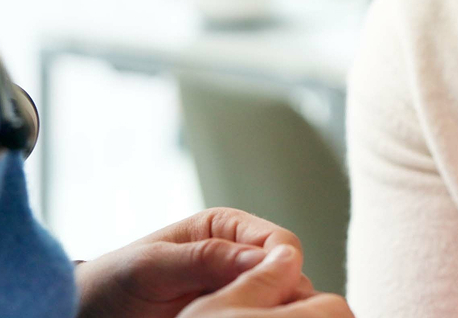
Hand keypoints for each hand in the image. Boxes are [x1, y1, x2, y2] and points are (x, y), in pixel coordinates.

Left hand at [75, 207, 314, 317]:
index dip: (283, 267)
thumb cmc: (113, 282)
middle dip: (279, 297)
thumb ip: (205, 257)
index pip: (281, 243)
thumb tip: (262, 258)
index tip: (269, 293)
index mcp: (227, 228)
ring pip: (281, 303)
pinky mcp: (234, 317)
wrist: (88, 314)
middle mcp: (239, 257)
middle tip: (249, 317)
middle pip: (290, 275)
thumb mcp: (152, 266)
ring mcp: (238, 290)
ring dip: (267, 314)